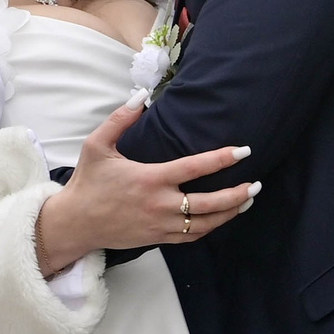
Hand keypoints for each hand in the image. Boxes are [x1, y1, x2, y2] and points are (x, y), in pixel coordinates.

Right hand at [34, 94, 257, 275]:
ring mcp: (161, 225)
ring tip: (247, 201)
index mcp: (150, 179)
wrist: (76, 224)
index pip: (195, 168)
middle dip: (237, 194)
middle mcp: (160, 204)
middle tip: (256, 184)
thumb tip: (140, 94)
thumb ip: (120, 119)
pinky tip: (222, 217)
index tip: (243, 151)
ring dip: (230, 213)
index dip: (222, 159)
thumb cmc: (88, 183)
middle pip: (210, 203)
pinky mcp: (158, 238)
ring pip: (206, 224)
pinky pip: (192, 236)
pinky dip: (211, 228)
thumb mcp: (97, 145)